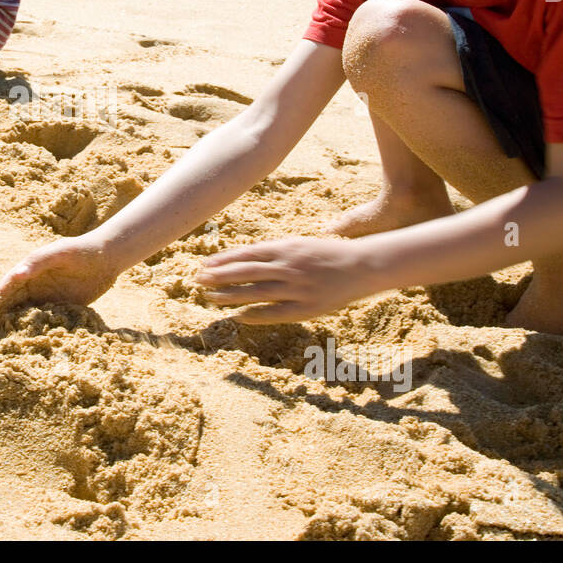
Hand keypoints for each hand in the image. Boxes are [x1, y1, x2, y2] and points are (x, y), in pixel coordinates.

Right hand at [0, 235, 119, 339]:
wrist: (107, 258)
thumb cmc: (81, 250)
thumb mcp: (59, 253)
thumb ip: (38, 262)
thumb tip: (16, 274)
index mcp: (28, 270)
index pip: (7, 286)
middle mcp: (32, 286)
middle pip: (9, 304)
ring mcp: (44, 299)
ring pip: (22, 315)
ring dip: (10, 328)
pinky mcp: (58, 310)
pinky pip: (42, 323)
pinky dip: (32, 333)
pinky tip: (26, 345)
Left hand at [194, 237, 373, 324]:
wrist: (365, 265)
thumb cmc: (330, 255)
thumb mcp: (301, 245)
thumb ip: (276, 252)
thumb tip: (246, 258)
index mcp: (287, 247)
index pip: (247, 254)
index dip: (223, 260)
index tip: (204, 265)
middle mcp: (289, 266)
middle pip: (245, 272)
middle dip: (219, 276)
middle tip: (197, 280)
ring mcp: (297, 287)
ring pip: (255, 292)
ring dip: (230, 296)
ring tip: (209, 298)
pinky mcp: (307, 307)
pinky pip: (275, 312)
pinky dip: (254, 314)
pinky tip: (238, 316)